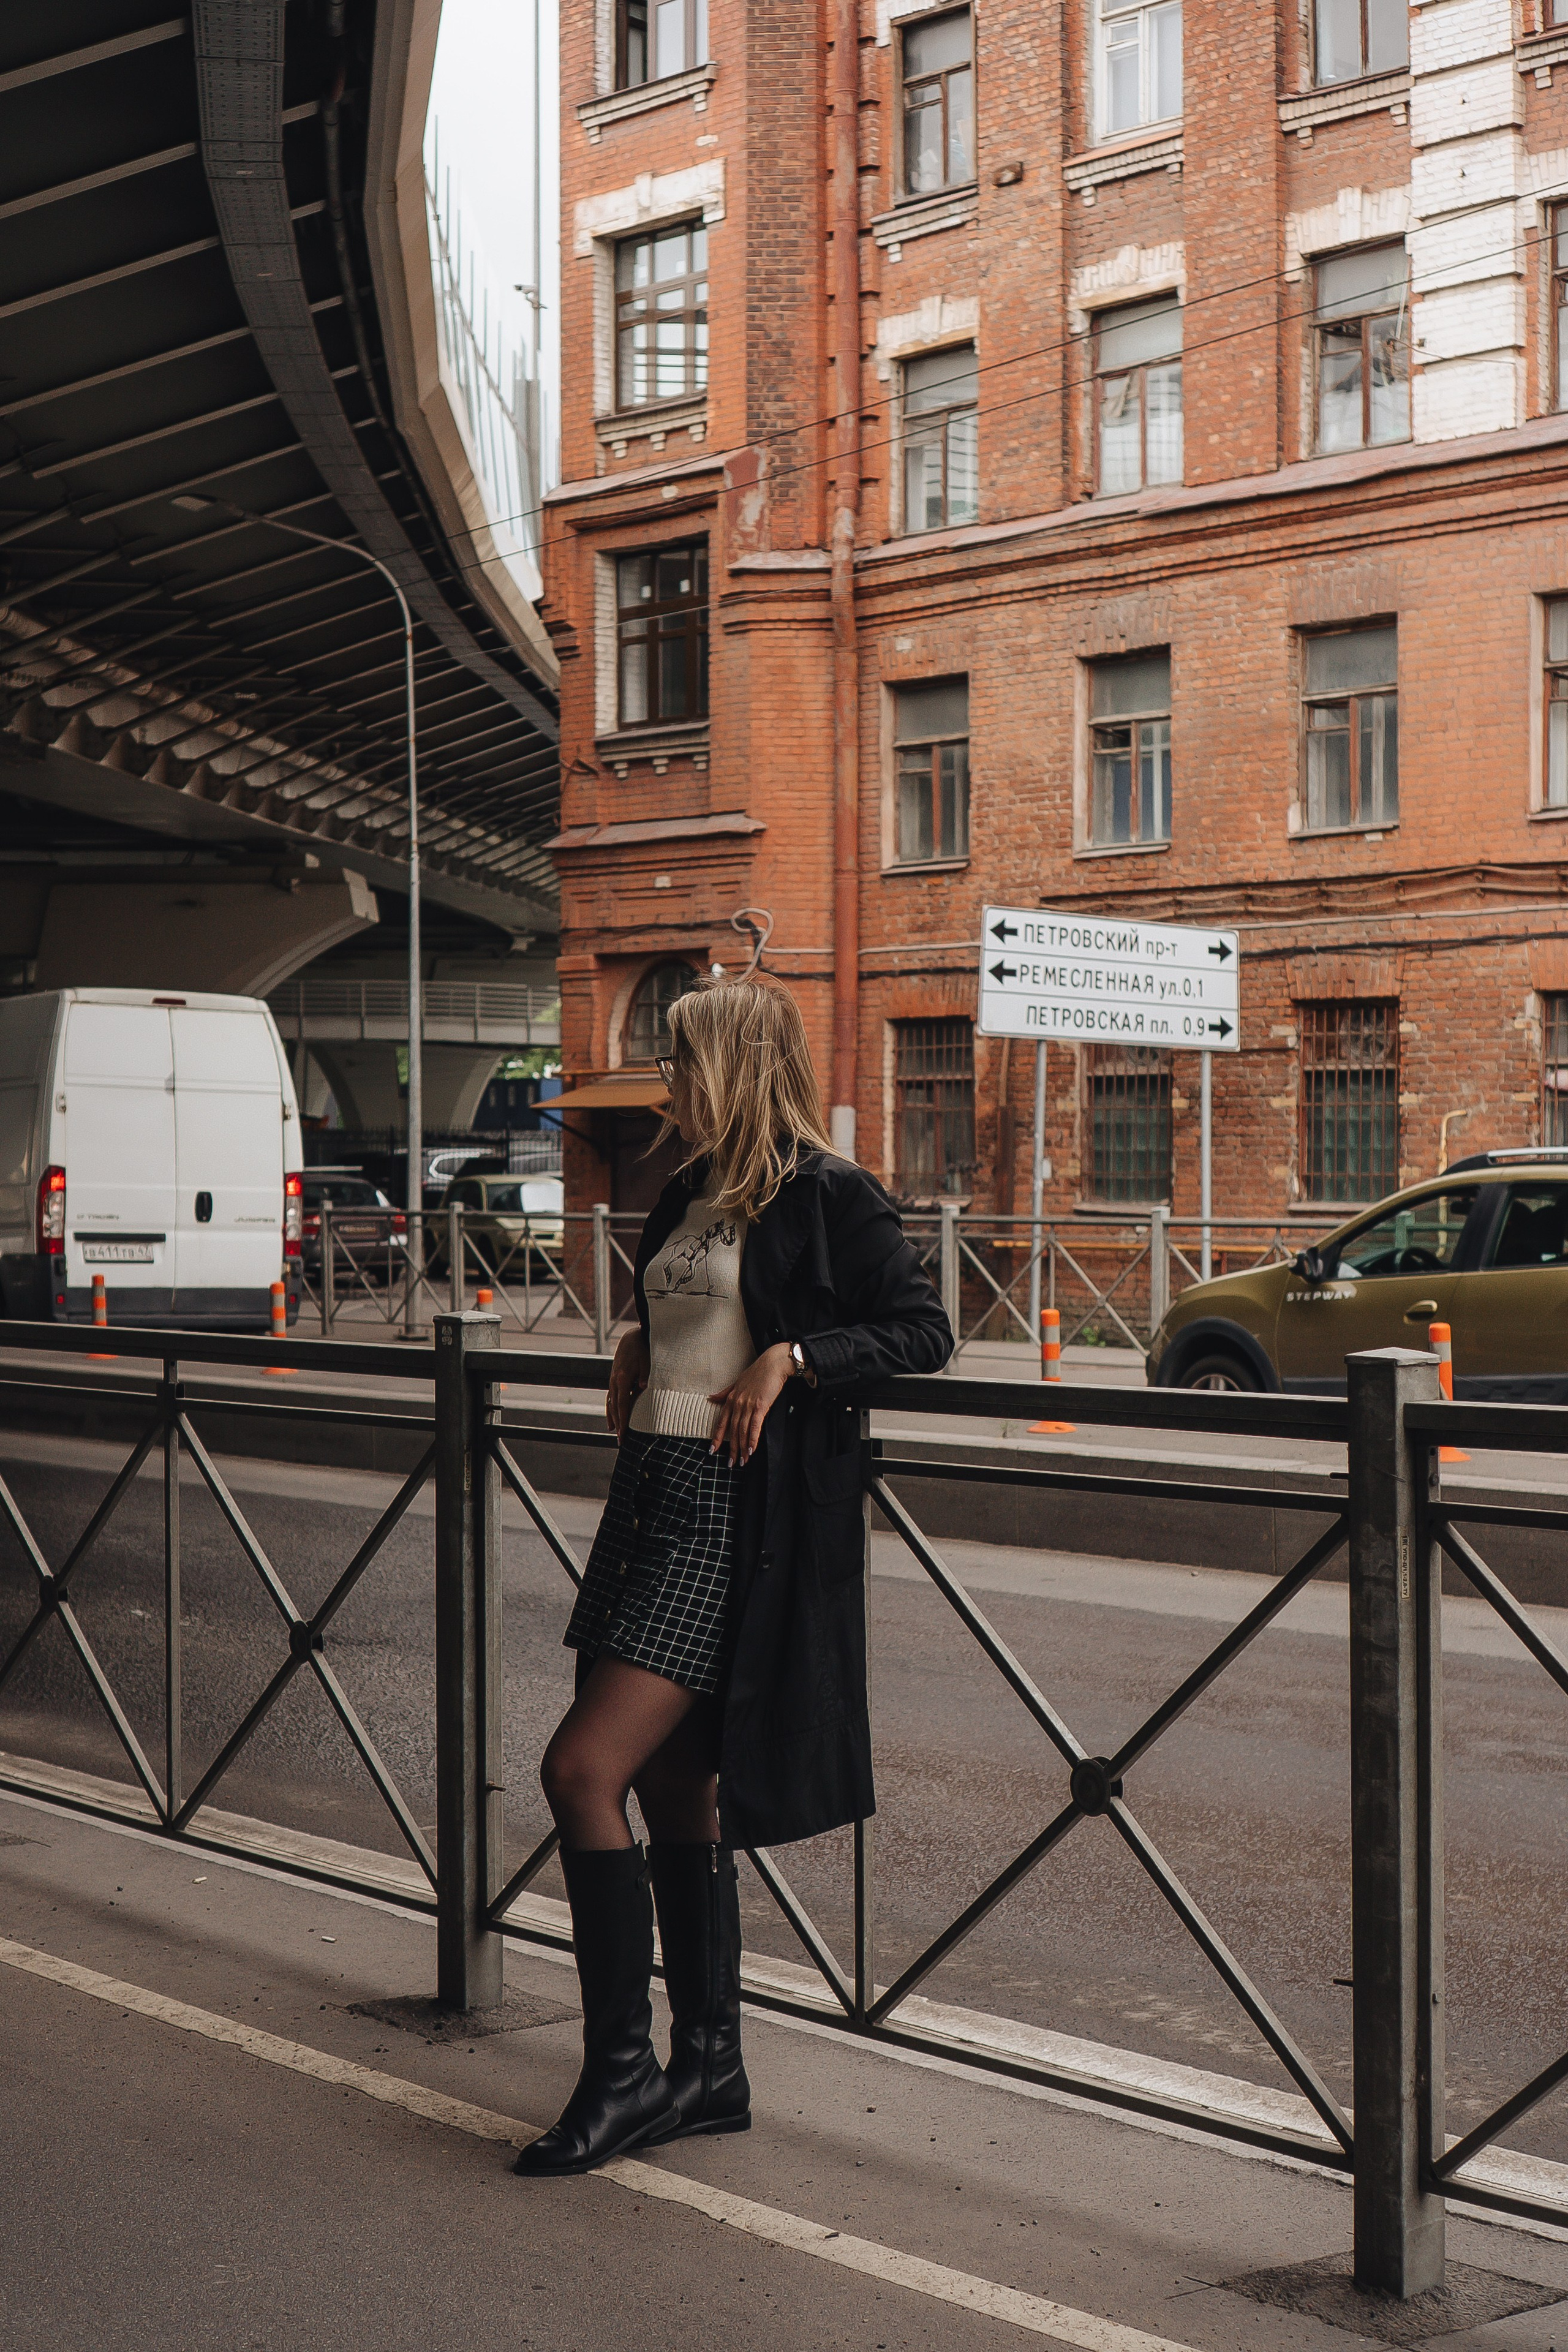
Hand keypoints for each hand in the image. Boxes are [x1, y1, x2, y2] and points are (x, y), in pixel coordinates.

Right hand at [606, 1329, 649, 1441]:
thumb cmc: (643, 1349)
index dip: (624, 1420)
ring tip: (615, 1433)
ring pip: (611, 1403)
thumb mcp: (647, 1361)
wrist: (633, 1336)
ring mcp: (613, 1380)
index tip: (624, 1434)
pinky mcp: (614, 1378)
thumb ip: (646, 1375)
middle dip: (618, 1424)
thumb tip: (644, 1388)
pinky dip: (610, 1409)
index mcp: (623, 1378)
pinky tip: (611, 1419)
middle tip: (622, 1442)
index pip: (623, 1404)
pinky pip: (610, 1397)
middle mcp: (615, 1381)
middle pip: (615, 1407)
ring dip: (613, 1418)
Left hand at [708, 1343, 795, 1466]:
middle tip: (731, 1464)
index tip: (712, 1450)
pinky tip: (752, 1449)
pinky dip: (753, 1438)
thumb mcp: (737, 1382)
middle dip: (732, 1449)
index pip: (721, 1422)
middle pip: (732, 1430)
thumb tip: (710, 1398)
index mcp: (730, 1398)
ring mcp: (748, 1405)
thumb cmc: (757, 1373)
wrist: (773, 1364)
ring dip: (743, 1448)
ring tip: (743, 1461)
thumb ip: (724, 1393)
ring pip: (742, 1430)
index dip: (717, 1437)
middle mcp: (737, 1403)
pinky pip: (755, 1426)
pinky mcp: (760, 1406)